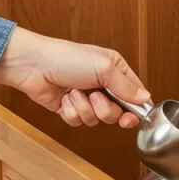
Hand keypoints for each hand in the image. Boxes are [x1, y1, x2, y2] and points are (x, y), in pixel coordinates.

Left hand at [0, 28, 150, 128]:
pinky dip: (71, 112)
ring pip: (98, 119)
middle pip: (117, 112)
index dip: (134, 109)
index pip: (135, 95)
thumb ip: (126, 86)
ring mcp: (86, 98)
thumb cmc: (66, 58)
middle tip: (96, 98)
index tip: (130, 118)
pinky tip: (64, 98)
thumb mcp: (104, 68)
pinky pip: (79, 122)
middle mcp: (103, 85)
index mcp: (115, 70)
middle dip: (105, 109)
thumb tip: (145, 98)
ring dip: (85, 108)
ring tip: (75, 93)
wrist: (33, 65)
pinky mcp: (71, 108)